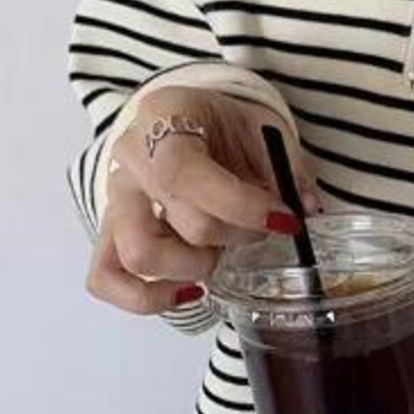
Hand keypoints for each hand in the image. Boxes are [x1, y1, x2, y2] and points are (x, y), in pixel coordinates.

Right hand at [86, 85, 321, 315]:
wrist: (195, 119)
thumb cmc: (226, 125)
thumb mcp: (263, 130)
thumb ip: (286, 169)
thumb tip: (308, 208)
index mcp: (164, 116)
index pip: (186, 173)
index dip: (240, 205)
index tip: (284, 219)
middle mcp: (130, 157)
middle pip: (180, 220)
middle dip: (237, 236)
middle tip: (264, 229)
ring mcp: (115, 196)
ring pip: (139, 255)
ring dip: (196, 267)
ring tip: (223, 253)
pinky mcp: (110, 231)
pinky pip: (106, 277)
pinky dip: (147, 297)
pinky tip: (189, 290)